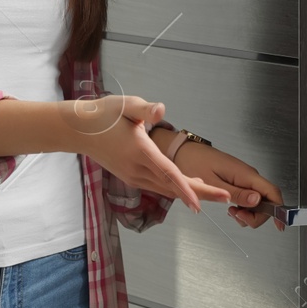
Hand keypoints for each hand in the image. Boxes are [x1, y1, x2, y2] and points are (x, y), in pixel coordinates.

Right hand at [70, 96, 228, 211]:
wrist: (79, 131)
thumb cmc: (103, 115)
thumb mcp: (125, 105)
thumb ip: (145, 109)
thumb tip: (162, 109)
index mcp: (139, 151)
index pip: (167, 173)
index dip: (186, 188)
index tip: (201, 202)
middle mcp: (137, 169)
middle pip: (173, 186)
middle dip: (201, 193)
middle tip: (227, 197)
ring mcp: (134, 176)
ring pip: (167, 189)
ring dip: (191, 192)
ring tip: (217, 194)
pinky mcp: (132, 177)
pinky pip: (158, 186)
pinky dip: (176, 188)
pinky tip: (190, 186)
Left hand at [172, 141, 286, 230]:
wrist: (186, 152)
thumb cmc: (196, 163)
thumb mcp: (215, 183)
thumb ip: (237, 194)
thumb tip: (257, 201)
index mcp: (246, 174)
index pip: (272, 192)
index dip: (279, 210)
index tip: (279, 225)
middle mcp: (249, 175)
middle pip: (268, 201)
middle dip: (257, 216)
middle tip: (238, 217)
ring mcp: (245, 178)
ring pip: (259, 201)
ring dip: (249, 213)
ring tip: (231, 212)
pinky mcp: (240, 180)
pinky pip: (250, 197)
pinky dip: (244, 207)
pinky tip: (232, 207)